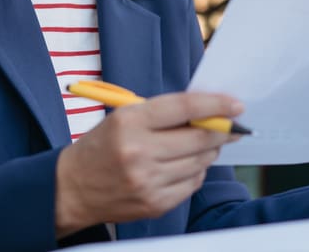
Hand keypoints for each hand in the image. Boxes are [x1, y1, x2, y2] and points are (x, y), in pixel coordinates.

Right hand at [54, 92, 242, 236]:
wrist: (72, 188)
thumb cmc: (102, 145)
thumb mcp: (125, 117)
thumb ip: (164, 113)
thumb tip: (209, 111)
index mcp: (129, 122)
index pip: (184, 108)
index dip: (215, 105)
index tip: (236, 105)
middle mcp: (138, 152)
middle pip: (198, 138)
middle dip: (221, 131)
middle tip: (231, 126)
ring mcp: (147, 181)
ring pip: (200, 162)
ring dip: (209, 151)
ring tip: (204, 144)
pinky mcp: (154, 203)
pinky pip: (192, 184)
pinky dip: (196, 171)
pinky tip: (185, 165)